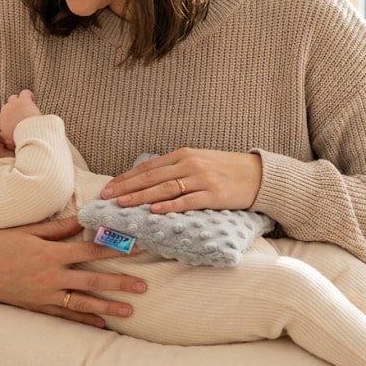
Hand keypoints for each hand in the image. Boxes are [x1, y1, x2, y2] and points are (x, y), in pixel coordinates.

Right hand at [0, 89, 40, 149]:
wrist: (28, 133)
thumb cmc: (19, 138)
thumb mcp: (9, 141)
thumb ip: (4, 138)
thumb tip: (2, 138)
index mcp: (0, 120)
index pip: (0, 117)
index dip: (6, 120)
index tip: (12, 123)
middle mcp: (5, 110)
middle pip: (6, 107)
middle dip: (12, 111)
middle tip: (20, 117)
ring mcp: (14, 103)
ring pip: (13, 98)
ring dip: (18, 102)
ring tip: (25, 108)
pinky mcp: (24, 99)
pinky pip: (25, 93)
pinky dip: (29, 96)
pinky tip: (32, 100)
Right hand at [0, 216, 146, 326]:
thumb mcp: (27, 230)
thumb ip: (57, 228)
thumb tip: (82, 218)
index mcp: (51, 253)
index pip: (91, 250)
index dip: (116, 249)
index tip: (137, 248)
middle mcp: (51, 276)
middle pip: (93, 279)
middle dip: (120, 282)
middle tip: (144, 285)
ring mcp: (44, 294)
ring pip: (82, 302)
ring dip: (107, 306)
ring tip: (130, 310)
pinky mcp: (36, 307)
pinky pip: (64, 315)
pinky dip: (83, 320)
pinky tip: (100, 324)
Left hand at [100, 148, 262, 213]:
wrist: (259, 175)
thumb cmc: (227, 170)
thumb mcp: (200, 161)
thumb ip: (177, 168)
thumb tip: (150, 180)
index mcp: (184, 155)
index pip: (148, 167)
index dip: (126, 177)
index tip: (108, 187)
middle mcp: (190, 164)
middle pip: (151, 177)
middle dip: (126, 187)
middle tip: (106, 197)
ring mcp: (202, 179)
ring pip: (165, 188)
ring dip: (141, 196)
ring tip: (123, 204)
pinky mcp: (214, 195)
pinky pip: (187, 201)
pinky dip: (170, 205)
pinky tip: (155, 210)